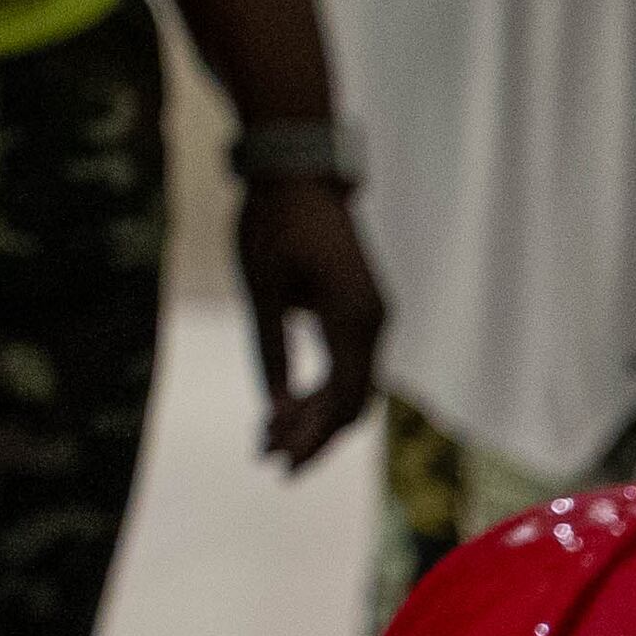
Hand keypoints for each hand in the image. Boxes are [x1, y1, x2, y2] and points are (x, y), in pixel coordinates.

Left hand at [236, 173, 384, 468]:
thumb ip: (270, 350)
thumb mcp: (261, 288)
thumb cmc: (273, 222)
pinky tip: (286, 407)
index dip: (312, 436)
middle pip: (353, 400)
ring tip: (267, 439)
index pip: (342, 396)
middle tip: (267, 459)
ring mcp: (372, 315)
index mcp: (353, 315)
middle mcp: (373, 319)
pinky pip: (350, 364)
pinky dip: (321, 390)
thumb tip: (274, 410)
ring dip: (314, 415)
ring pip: (353, 385)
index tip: (277, 463)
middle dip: (312, 435)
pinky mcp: (361, 310)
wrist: (299, 173)